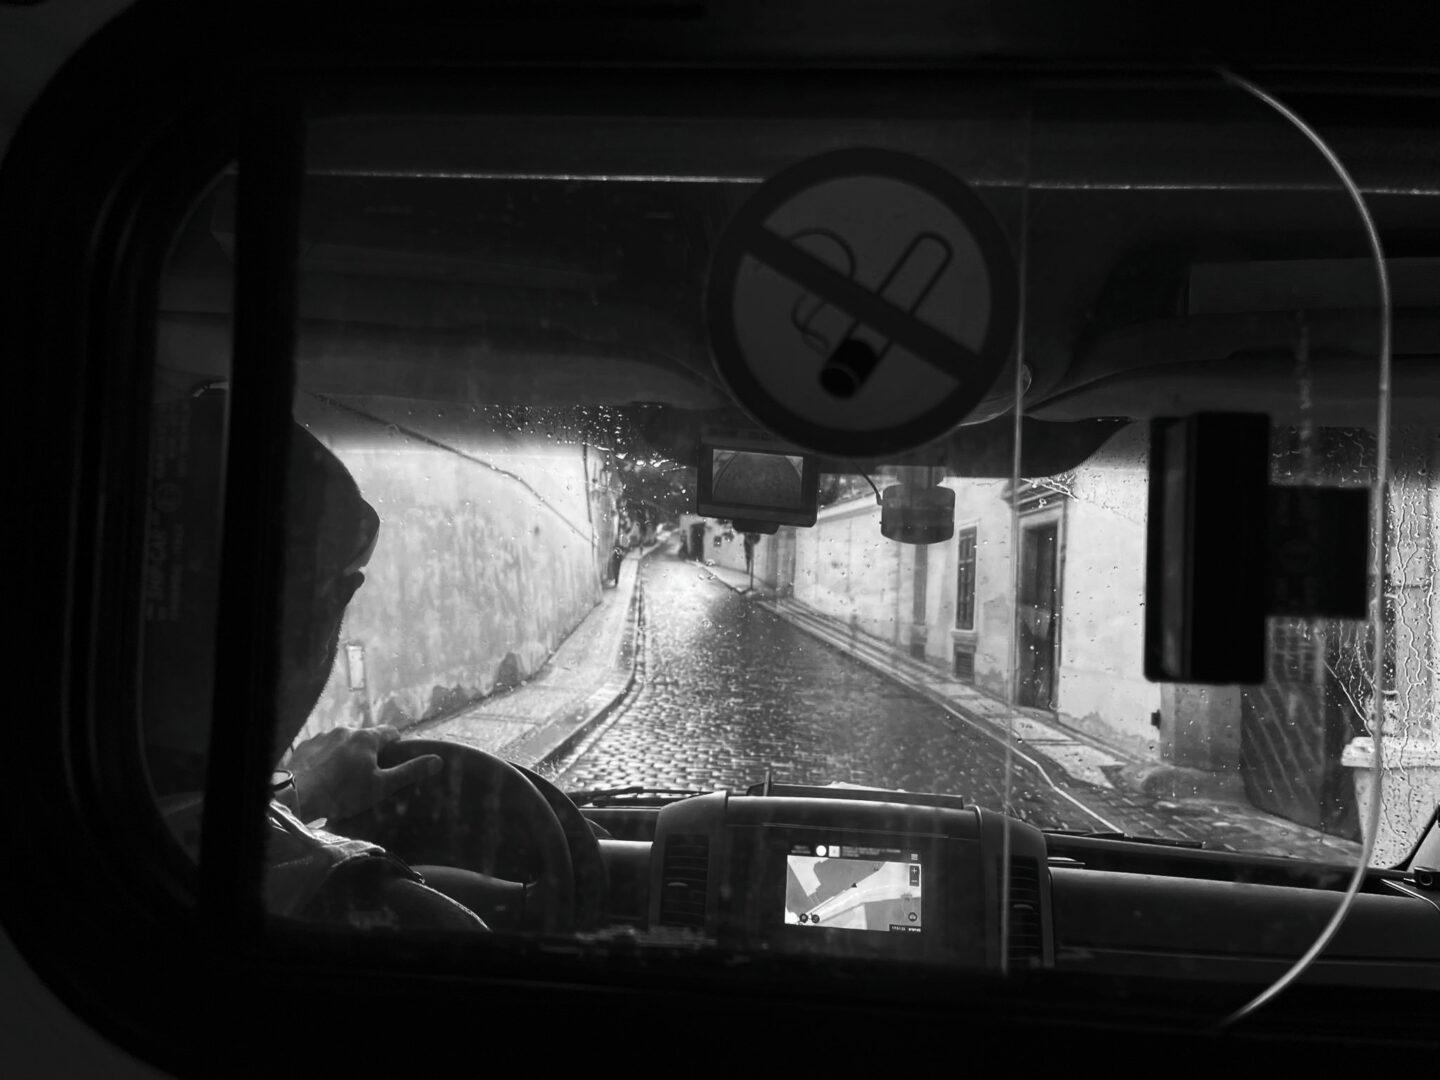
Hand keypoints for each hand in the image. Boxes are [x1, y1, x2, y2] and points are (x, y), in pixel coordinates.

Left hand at [285, 725, 442, 822]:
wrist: (298, 796)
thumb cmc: (344, 793)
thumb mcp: (381, 787)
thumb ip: (410, 772)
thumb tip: (438, 760)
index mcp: (367, 737)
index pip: (390, 733)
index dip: (396, 745)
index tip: (394, 760)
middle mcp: (346, 730)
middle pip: (365, 737)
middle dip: (369, 752)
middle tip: (367, 776)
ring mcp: (323, 736)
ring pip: (343, 742)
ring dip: (347, 754)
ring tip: (342, 778)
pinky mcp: (306, 745)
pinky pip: (323, 748)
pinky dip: (327, 758)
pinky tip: (324, 776)